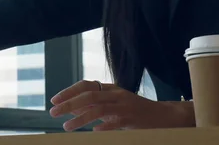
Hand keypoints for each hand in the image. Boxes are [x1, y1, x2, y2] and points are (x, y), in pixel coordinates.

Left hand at [50, 80, 194, 131]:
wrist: (165, 117)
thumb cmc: (136, 112)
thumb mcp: (115, 105)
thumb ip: (96, 105)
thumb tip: (72, 109)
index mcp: (111, 89)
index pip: (86, 85)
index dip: (69, 91)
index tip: (54, 100)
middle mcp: (116, 94)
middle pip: (88, 95)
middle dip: (68, 103)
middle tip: (52, 112)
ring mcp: (125, 106)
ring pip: (98, 108)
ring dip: (80, 118)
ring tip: (66, 127)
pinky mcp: (132, 119)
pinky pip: (115, 122)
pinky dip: (103, 127)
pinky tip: (93, 133)